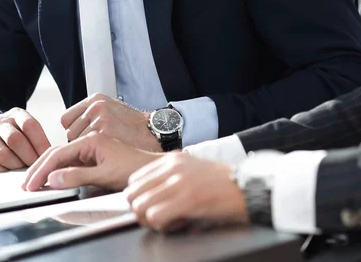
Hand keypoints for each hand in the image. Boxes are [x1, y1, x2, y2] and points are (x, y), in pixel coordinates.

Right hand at [0, 108, 50, 172]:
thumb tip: (53, 157)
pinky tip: (9, 174)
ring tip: (25, 172)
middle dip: (29, 157)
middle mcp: (0, 123)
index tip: (48, 156)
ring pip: (3, 154)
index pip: (30, 125)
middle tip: (38, 168)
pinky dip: (2, 172)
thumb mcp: (26, 130)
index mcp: (16, 115)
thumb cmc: (15, 135)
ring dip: (16, 166)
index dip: (41, 143)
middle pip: (15, 140)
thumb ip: (38, 139)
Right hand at [22, 132, 160, 191]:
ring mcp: (91, 147)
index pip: (58, 154)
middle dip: (40, 170)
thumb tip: (54, 179)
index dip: (42, 171)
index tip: (31, 185)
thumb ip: (78, 176)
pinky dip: (59, 170)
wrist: (152, 169)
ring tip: (34, 182)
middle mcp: (89, 140)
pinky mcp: (94, 156)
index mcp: (91, 140)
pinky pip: (71, 161)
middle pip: (57, 154)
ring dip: (47, 170)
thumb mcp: (105, 175)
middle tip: (27, 185)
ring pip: (62, 157)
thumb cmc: (135, 169)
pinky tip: (52, 178)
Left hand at [61, 93, 160, 151]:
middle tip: (96, 146)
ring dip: (85, 150)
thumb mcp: (112, 111)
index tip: (83, 138)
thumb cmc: (135, 127)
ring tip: (102, 150)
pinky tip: (104, 154)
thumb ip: (92, 116)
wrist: (155, 133)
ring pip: (75, 142)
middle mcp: (96, 107)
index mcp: (95, 100)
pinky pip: (85, 150)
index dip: (73, 131)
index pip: (66, 119)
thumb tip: (73, 128)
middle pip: (69, 131)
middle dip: (79, 141)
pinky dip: (91, 156)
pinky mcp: (104, 132)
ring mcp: (99, 119)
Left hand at [124, 152, 248, 231]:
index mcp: (172, 159)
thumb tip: (150, 197)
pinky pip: (154, 216)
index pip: (135, 179)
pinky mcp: (187, 200)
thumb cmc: (224, 184)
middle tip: (155, 219)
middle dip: (139, 210)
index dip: (140, 197)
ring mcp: (179, 183)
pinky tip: (176, 225)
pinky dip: (161, 225)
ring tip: (166, 222)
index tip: (152, 207)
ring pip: (139, 206)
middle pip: (132, 193)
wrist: (252, 187)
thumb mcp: (193, 170)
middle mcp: (172, 168)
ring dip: (148, 220)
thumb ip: (171, 177)